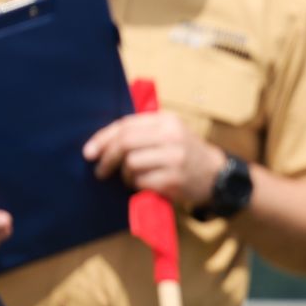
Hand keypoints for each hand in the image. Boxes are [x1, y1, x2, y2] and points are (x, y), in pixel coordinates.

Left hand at [84, 111, 224, 206]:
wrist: (216, 174)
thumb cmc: (186, 153)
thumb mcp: (169, 132)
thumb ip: (142, 132)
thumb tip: (102, 144)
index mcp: (167, 120)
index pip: (126, 125)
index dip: (103, 138)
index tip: (89, 152)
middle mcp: (171, 136)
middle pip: (125, 143)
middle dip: (107, 158)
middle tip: (100, 170)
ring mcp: (174, 158)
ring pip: (130, 164)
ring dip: (124, 174)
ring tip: (131, 178)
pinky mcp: (173, 179)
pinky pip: (140, 182)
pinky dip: (136, 185)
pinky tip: (145, 184)